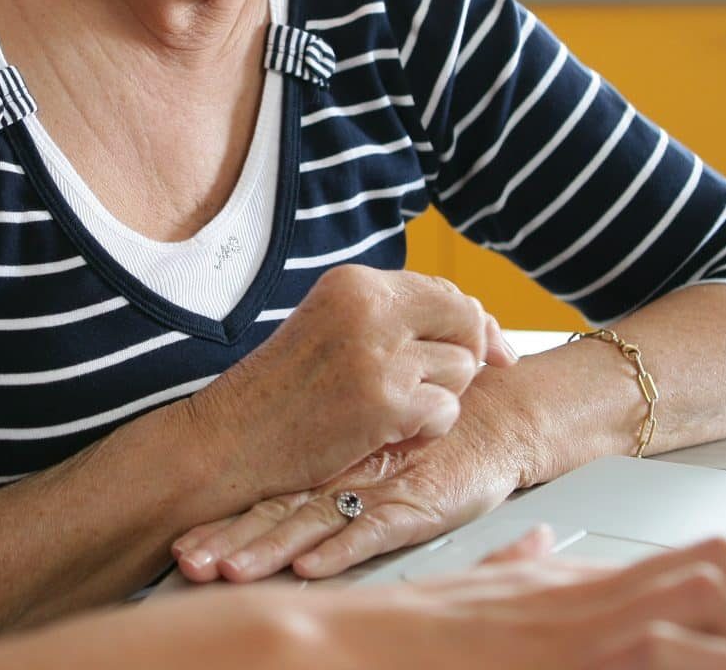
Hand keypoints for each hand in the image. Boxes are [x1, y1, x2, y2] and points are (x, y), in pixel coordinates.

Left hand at [173, 368, 533, 581]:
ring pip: (312, 522)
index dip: (220, 520)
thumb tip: (263, 503)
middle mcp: (343, 475)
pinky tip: (309, 568)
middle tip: (187, 561)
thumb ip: (324, 465)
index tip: (177, 544)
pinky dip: (339, 550)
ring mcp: (378, 490)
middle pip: (275, 510)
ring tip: (229, 571)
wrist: (500, 416)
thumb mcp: (368, 447)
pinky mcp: (417, 503)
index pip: (263, 493)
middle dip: (228, 540)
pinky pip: (373, 531)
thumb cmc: (429, 431)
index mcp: (325, 461)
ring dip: (268, 549)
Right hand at [177, 265, 515, 511]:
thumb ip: (394, 320)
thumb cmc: (281, 394)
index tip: (495, 350)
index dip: (475, 322)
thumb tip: (482, 328)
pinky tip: (388, 434)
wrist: (230, 442)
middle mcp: (370, 308)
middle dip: (469, 355)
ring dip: (440, 397)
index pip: (444, 290)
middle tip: (435, 388)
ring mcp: (380, 356)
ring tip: (389, 412)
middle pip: (465, 321)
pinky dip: (428, 429)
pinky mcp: (386, 405)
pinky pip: (447, 411)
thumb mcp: (331, 331)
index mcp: (354, 283)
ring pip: (462, 369)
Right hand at [341, 533, 725, 668]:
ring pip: (708, 602)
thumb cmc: (388, 639)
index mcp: (569, 585)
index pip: (696, 570)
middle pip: (718, 574)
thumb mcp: (467, 596)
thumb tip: (536, 549)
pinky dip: (697, 665)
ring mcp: (573, 624)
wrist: (325, 642)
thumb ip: (511, 571)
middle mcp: (582, 595)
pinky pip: (660, 648)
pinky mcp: (560, 654)